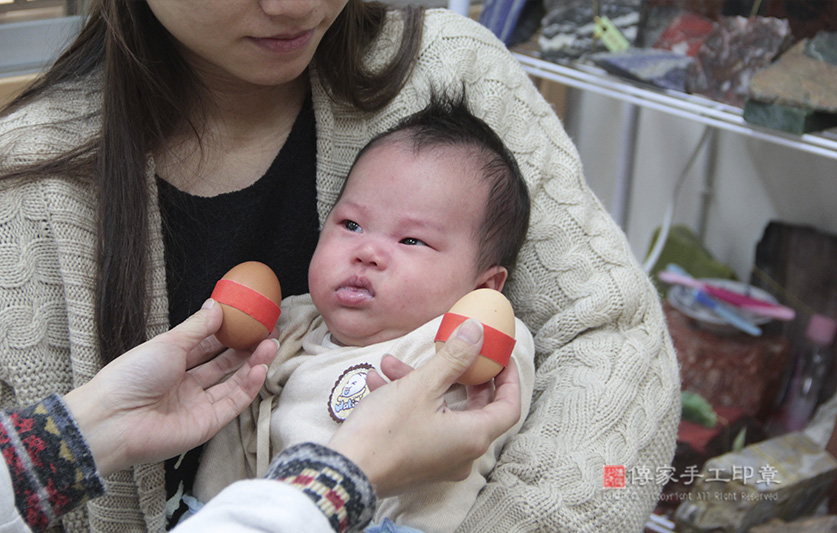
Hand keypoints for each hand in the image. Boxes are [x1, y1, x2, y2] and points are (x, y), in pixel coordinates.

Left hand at [64, 299, 274, 476]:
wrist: (112, 419)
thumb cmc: (131, 377)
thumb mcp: (167, 343)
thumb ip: (197, 327)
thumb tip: (216, 306)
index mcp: (172, 363)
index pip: (208, 345)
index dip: (230, 333)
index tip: (250, 319)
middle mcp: (186, 385)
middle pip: (224, 364)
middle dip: (247, 348)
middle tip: (268, 332)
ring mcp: (197, 405)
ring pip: (233, 382)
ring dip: (253, 364)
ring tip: (271, 345)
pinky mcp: (206, 425)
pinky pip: (233, 403)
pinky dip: (248, 386)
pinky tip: (260, 368)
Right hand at [327, 319, 520, 496]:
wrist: (346, 472)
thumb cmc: (387, 431)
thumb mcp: (422, 385)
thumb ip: (454, 357)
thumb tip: (477, 333)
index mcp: (473, 436)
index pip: (509, 406)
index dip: (508, 378)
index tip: (499, 356)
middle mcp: (463, 453)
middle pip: (475, 408)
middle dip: (459, 375)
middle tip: (456, 352)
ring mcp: (440, 460)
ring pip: (441, 412)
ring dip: (421, 383)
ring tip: (391, 363)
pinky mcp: (417, 461)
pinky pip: (422, 425)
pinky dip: (407, 402)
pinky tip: (377, 381)